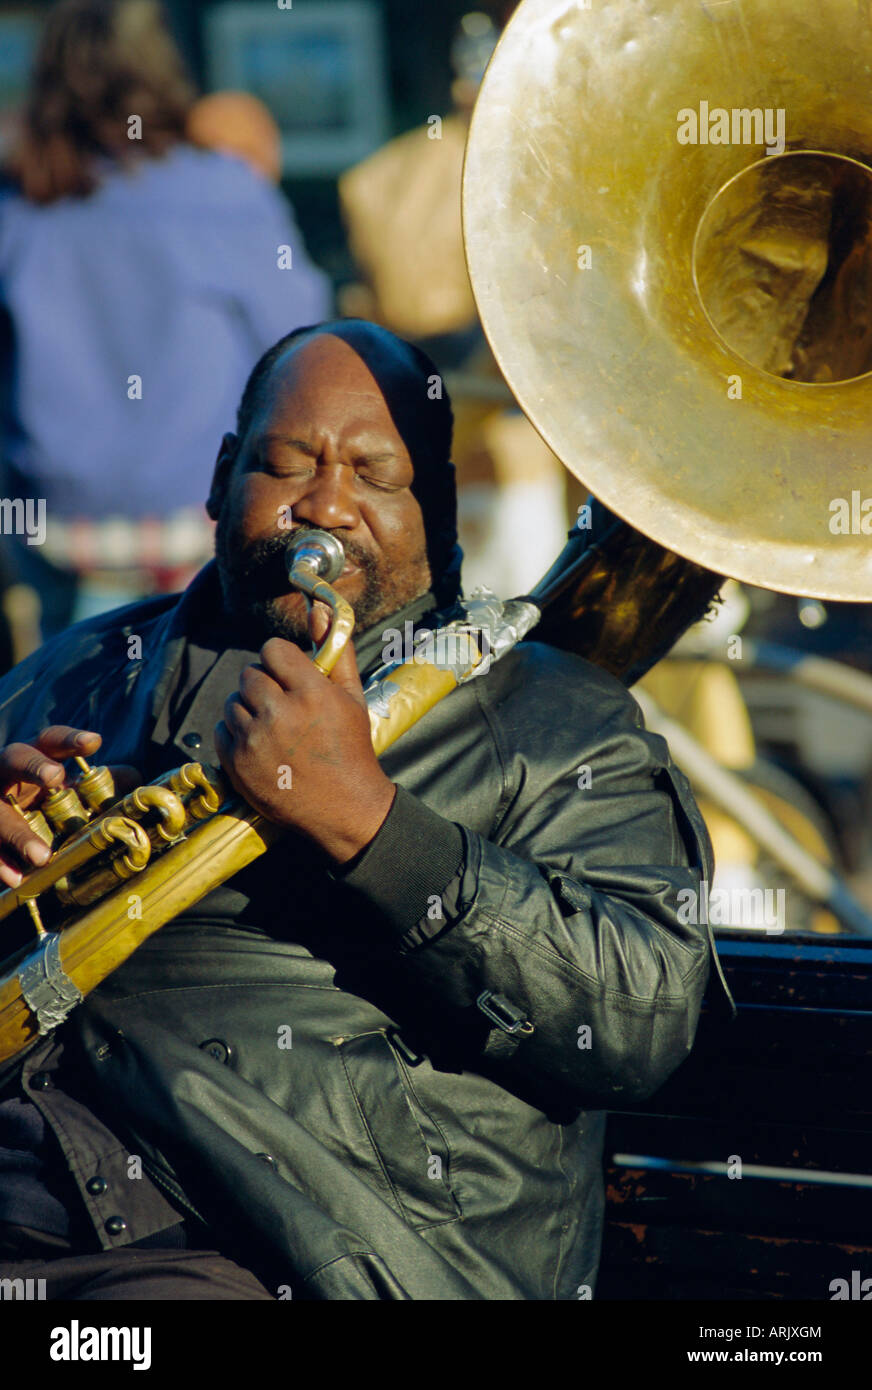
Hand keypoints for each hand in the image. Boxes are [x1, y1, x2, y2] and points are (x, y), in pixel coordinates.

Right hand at [0, 727, 139, 887]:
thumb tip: (135, 780)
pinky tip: (17, 878)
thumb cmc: (45, 802)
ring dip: (18, 833)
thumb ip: (101, 785)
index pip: (50, 740)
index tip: (94, 742)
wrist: (7, 832)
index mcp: (35, 757)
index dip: (69, 739)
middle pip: (15, 758)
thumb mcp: (70, 791)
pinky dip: (1, 863)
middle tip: (55, 777)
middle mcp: (8, 774)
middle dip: (34, 766)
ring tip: (42, 855)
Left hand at [215, 605, 395, 863]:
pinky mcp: (237, 763)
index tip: (291, 676)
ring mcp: (255, 740)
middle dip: (265, 684)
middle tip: (283, 704)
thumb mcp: (351, 697)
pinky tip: (261, 745)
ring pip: (233, 701)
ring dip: (249, 709)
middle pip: (250, 674)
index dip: (282, 661)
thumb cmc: (350, 748)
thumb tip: (318, 607)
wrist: (344, 808)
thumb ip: (334, 649)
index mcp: (310, 692)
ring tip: (273, 727)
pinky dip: (237, 733)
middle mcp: (279, 713)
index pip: (273, 650)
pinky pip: (222, 729)